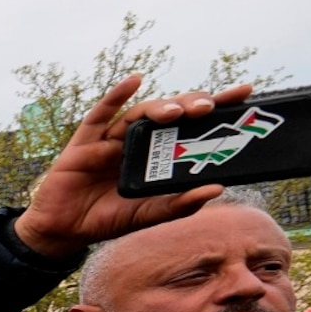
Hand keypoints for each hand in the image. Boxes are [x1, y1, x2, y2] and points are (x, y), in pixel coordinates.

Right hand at [12, 75, 253, 260]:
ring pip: (141, 114)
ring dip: (161, 107)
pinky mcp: (86, 141)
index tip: (245, 93)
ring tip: (177, 112)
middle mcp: (138, 141)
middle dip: (192, 105)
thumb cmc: (108, 219)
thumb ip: (179, 204)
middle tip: (211, 107)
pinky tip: (134, 81)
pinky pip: (101, 113)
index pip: (192, 126)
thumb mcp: (149, 215)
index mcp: (158, 155)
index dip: (217, 108)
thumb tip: (217, 189)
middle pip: (170, 113)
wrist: (66, 230)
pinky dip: (116, 95)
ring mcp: (112, 139)